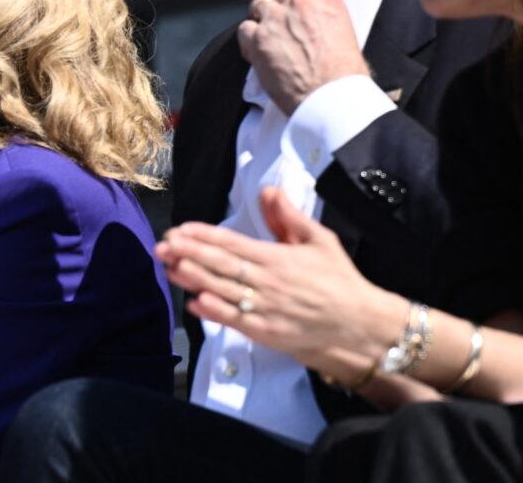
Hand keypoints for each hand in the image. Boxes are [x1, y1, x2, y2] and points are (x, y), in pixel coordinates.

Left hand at [156, 187, 399, 365]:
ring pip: (223, 291)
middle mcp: (269, 282)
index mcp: (278, 258)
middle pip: (221, 265)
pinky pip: (236, 320)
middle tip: (162, 245)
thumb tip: (269, 191)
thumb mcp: (319, 239)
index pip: (233, 243)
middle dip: (189, 254)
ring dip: (194, 279)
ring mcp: (266, 309)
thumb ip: (290, 217)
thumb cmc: (339, 280)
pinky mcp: (267, 333)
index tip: (180, 229)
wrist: (359, 324)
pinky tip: (194, 302)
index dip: (204, 236)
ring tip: (169, 267)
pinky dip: (214, 312)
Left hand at [237, 0, 369, 113]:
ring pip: (258, 6)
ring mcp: (276, 19)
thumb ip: (324, 16)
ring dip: (262, 21)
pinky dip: (248, 40)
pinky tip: (258, 54)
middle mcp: (300, 3)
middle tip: (283, 32)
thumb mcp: (344, 32)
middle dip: (279, 10)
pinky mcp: (258, 39)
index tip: (295, 6)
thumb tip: (310, 22)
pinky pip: (244, 29)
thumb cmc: (345, 74)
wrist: (331, 97)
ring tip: (270, 43)